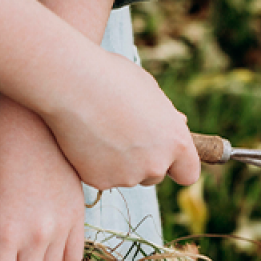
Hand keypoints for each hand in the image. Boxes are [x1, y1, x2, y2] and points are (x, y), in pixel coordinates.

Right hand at [41, 49, 201, 190]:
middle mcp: (156, 164)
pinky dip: (95, 165)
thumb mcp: (149, 91)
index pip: (188, 173)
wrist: (72, 85)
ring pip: (127, 176)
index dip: (177, 167)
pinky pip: (102, 177)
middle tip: (122, 135)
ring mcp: (128, 176)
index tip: (168, 162)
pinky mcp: (101, 182)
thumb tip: (178, 125)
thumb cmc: (112, 78)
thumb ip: (165, 117)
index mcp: (176, 141)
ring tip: (100, 131)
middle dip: (143, 161)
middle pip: (154, 175)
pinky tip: (86, 140)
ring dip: (118, 162)